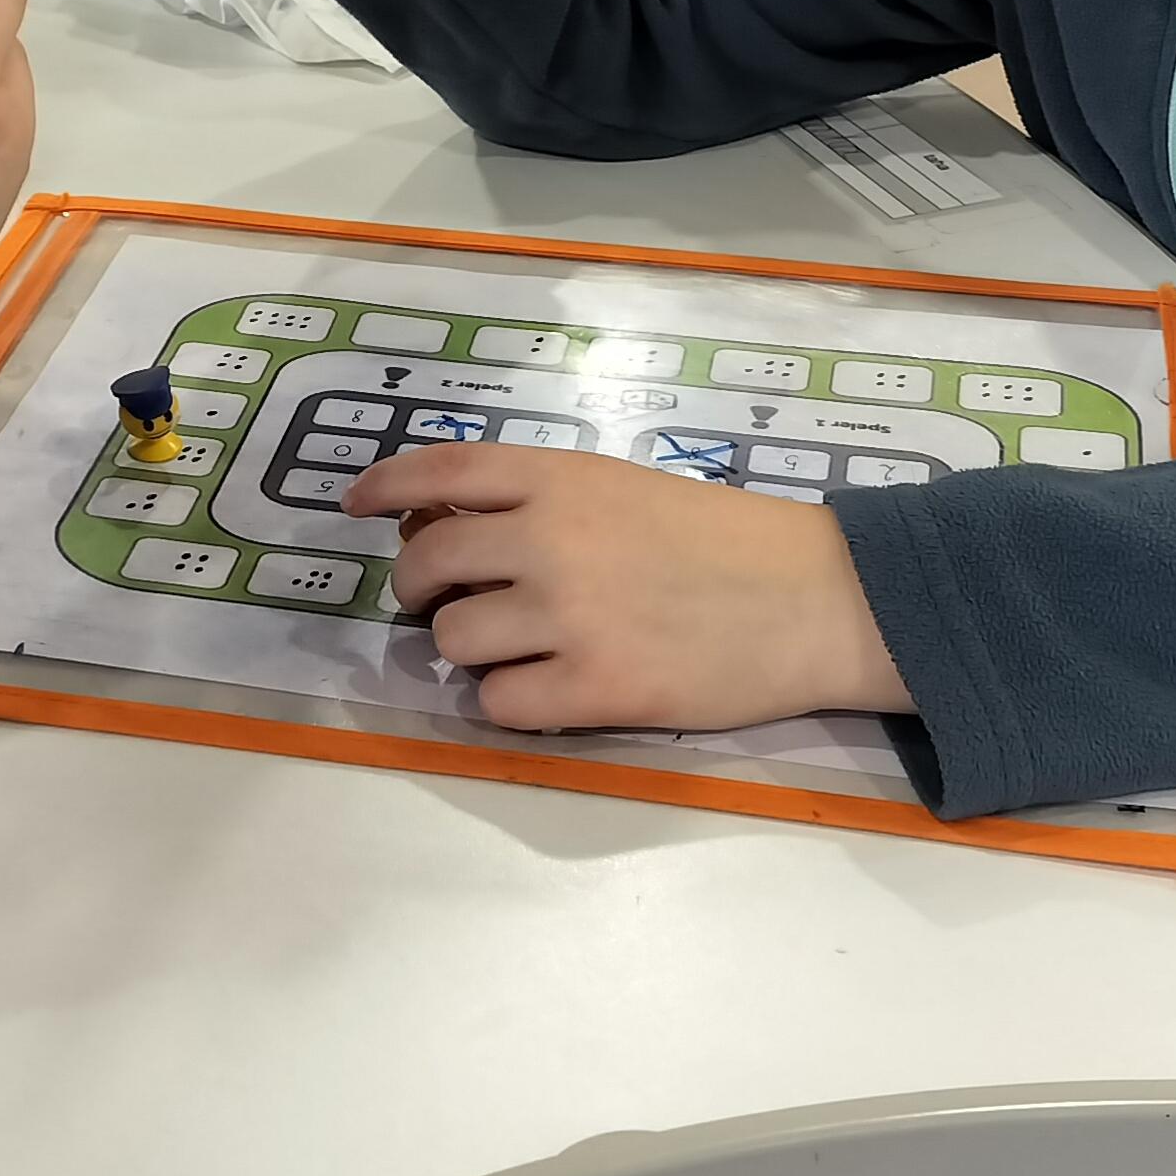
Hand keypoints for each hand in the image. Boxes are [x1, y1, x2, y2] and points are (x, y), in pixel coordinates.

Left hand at [352, 445, 912, 733]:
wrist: (819, 597)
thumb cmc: (730, 542)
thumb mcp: (627, 490)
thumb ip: (546, 503)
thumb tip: (453, 529)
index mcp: (560, 477)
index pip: (437, 471)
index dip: (384, 486)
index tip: (356, 506)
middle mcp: (548, 538)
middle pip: (427, 566)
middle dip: (422, 591)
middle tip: (447, 605)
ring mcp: (567, 615)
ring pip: (455, 640)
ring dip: (473, 650)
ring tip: (522, 650)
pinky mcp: (592, 688)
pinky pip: (498, 704)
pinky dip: (510, 703)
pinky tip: (551, 691)